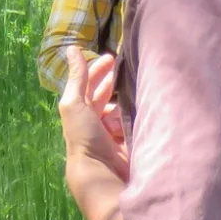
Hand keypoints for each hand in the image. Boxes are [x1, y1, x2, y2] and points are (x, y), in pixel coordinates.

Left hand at [59, 47, 128, 182]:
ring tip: (139, 88)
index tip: (112, 57)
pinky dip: (141, 114)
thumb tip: (72, 48)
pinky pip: (138, 121)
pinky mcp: (133, 141)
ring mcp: (116, 133)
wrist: (103, 171)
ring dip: (130, 99)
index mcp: (81, 113)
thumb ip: (77, 77)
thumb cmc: (84, 136)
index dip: (98, 71)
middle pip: (108, 97)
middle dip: (116, 82)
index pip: (90, 87)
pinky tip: (148, 107)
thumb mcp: (75, 103)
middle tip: (129, 67)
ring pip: (125, 108)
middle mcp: (97, 122)